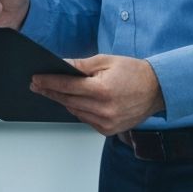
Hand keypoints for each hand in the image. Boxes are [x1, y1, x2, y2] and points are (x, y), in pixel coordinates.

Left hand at [30, 55, 164, 135]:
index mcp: (102, 90)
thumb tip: (60, 65)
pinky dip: (78, 110)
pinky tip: (75, 101)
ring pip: (74, 111)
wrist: (157, 90)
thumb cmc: (133, 72)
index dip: (49, 82)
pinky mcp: (109, 130)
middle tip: (36, 85)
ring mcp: (107, 122)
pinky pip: (85, 119)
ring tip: (52, 91)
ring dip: (63, 101)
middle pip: (67, 101)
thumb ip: (81, 66)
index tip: (35, 79)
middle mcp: (104, 110)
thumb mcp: (106, 61)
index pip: (67, 86)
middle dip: (50, 92)